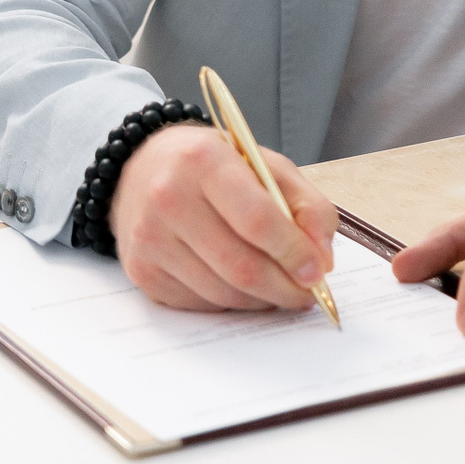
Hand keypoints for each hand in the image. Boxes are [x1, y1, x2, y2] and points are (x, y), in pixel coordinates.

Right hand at [111, 124, 336, 311]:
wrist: (145, 169)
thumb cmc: (216, 167)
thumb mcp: (267, 166)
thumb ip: (307, 205)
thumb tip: (322, 259)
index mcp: (204, 160)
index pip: (257, 219)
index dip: (294, 252)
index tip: (317, 271)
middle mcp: (168, 197)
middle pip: (240, 265)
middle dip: (284, 288)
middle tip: (307, 293)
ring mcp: (150, 238)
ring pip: (222, 292)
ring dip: (261, 300)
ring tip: (281, 290)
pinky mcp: (142, 270)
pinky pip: (200, 303)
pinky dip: (232, 302)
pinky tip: (242, 286)